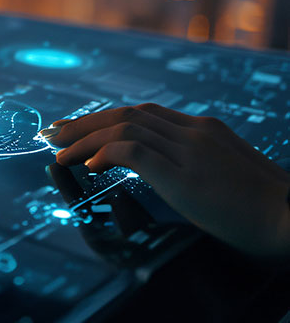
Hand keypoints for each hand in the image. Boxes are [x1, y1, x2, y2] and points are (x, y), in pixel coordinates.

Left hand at [45, 103, 289, 259]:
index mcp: (205, 130)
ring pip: (123, 128)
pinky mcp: (185, 174)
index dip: (105, 119)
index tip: (78, 130)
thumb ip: (197, 166)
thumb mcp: (229, 176)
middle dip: (84, 123)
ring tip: (60, 153)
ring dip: (85, 140)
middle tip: (54, 134)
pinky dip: (105, 154)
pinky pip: (133, 152)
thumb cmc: (268, 208)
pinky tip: (89, 167)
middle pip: (127, 115)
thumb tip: (166, 174)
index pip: (144, 114)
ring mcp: (190, 151)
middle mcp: (194, 132)